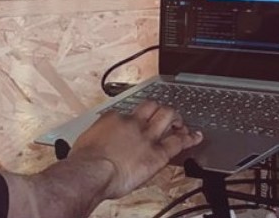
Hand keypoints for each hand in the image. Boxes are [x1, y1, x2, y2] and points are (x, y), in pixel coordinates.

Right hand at [70, 101, 202, 199]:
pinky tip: (195, 138)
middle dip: (160, 110)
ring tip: (180, 123)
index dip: (136, 118)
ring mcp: (147, 137)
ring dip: (176, 119)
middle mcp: (132, 123)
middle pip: (152, 106)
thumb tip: (98, 143)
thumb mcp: (86, 141)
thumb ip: (98, 138)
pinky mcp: (157, 154)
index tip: (137, 123)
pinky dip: (188, 139)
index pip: (129, 112)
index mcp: (113, 119)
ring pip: (168, 117)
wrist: (90, 172)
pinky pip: (177, 143)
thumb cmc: (84, 161)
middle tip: (165, 116)